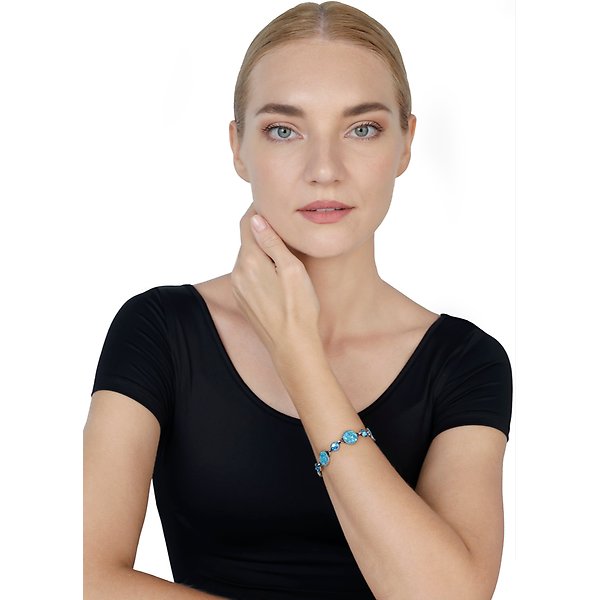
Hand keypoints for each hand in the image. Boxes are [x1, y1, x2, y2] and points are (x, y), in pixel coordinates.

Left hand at [230, 203, 320, 359]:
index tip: (273, 204)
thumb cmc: (299, 308)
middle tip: (285, 224)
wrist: (292, 347)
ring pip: (248, 258)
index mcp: (249, 262)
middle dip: (262, 230)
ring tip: (284, 249)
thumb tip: (257, 219)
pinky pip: (248, 274)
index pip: (247, 223)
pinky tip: (278, 273)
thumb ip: (272, 242)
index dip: (259, 210)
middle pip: (247, 240)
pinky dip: (260, 267)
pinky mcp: (243, 300)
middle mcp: (238, 274)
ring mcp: (239, 289)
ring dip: (262, 250)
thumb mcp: (292, 269)